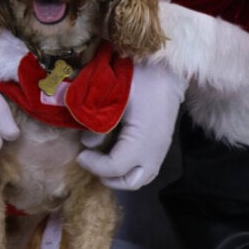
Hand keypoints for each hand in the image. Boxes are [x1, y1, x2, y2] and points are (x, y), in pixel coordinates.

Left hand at [77, 61, 184, 189]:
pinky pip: (148, 168)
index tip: (80, 154)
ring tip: (103, 163)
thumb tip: (87, 142)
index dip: (94, 165)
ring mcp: (162, 149)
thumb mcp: (115, 96)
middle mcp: (155, 150)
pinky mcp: (163, 144)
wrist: (168, 68)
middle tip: (91, 163)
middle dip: (108, 177)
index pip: (115, 167)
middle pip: (131, 181)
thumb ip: (100, 120)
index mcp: (143, 139)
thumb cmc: (140, 76)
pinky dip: (131, 170)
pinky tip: (117, 155)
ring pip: (142, 178)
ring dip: (120, 177)